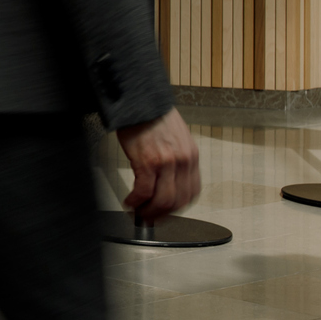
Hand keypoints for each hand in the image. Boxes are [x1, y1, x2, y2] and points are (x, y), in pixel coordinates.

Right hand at [117, 108, 200, 222]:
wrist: (141, 101)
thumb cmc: (154, 117)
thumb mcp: (176, 139)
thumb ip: (176, 159)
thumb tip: (167, 180)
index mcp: (191, 157)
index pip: (191, 193)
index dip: (177, 208)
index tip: (166, 213)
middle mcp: (182, 162)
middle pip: (177, 200)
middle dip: (162, 214)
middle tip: (149, 218)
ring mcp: (166, 163)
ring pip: (162, 200)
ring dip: (149, 211)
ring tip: (137, 211)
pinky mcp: (147, 162)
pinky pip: (144, 190)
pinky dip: (136, 201)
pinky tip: (129, 201)